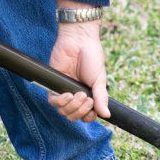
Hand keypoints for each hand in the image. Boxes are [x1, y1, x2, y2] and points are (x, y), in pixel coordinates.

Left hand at [48, 0, 109, 121]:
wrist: (79, 42)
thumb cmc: (92, 58)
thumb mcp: (99, 80)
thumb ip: (101, 98)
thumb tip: (107, 115)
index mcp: (88, 96)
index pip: (86, 116)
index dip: (88, 117)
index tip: (93, 109)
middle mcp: (75, 96)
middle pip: (73, 116)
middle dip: (80, 111)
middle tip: (87, 98)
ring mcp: (64, 91)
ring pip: (63, 111)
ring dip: (72, 107)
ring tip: (78, 94)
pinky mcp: (53, 84)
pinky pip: (52, 101)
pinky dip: (60, 101)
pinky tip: (67, 94)